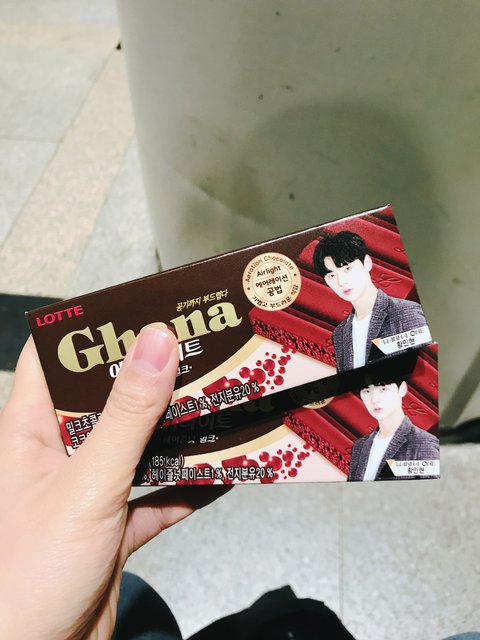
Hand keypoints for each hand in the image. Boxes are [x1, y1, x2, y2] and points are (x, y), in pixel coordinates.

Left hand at [0, 324, 228, 638]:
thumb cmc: (27, 576)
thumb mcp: (87, 485)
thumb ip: (125, 416)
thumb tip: (154, 343)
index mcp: (31, 428)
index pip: (58, 355)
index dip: (96, 326)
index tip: (145, 307)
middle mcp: (59, 451)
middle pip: (109, 397)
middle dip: (154, 377)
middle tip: (201, 352)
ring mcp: (89, 488)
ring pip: (140, 444)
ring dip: (178, 432)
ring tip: (221, 404)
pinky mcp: (114, 524)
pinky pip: (158, 493)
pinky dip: (189, 486)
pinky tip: (223, 475)